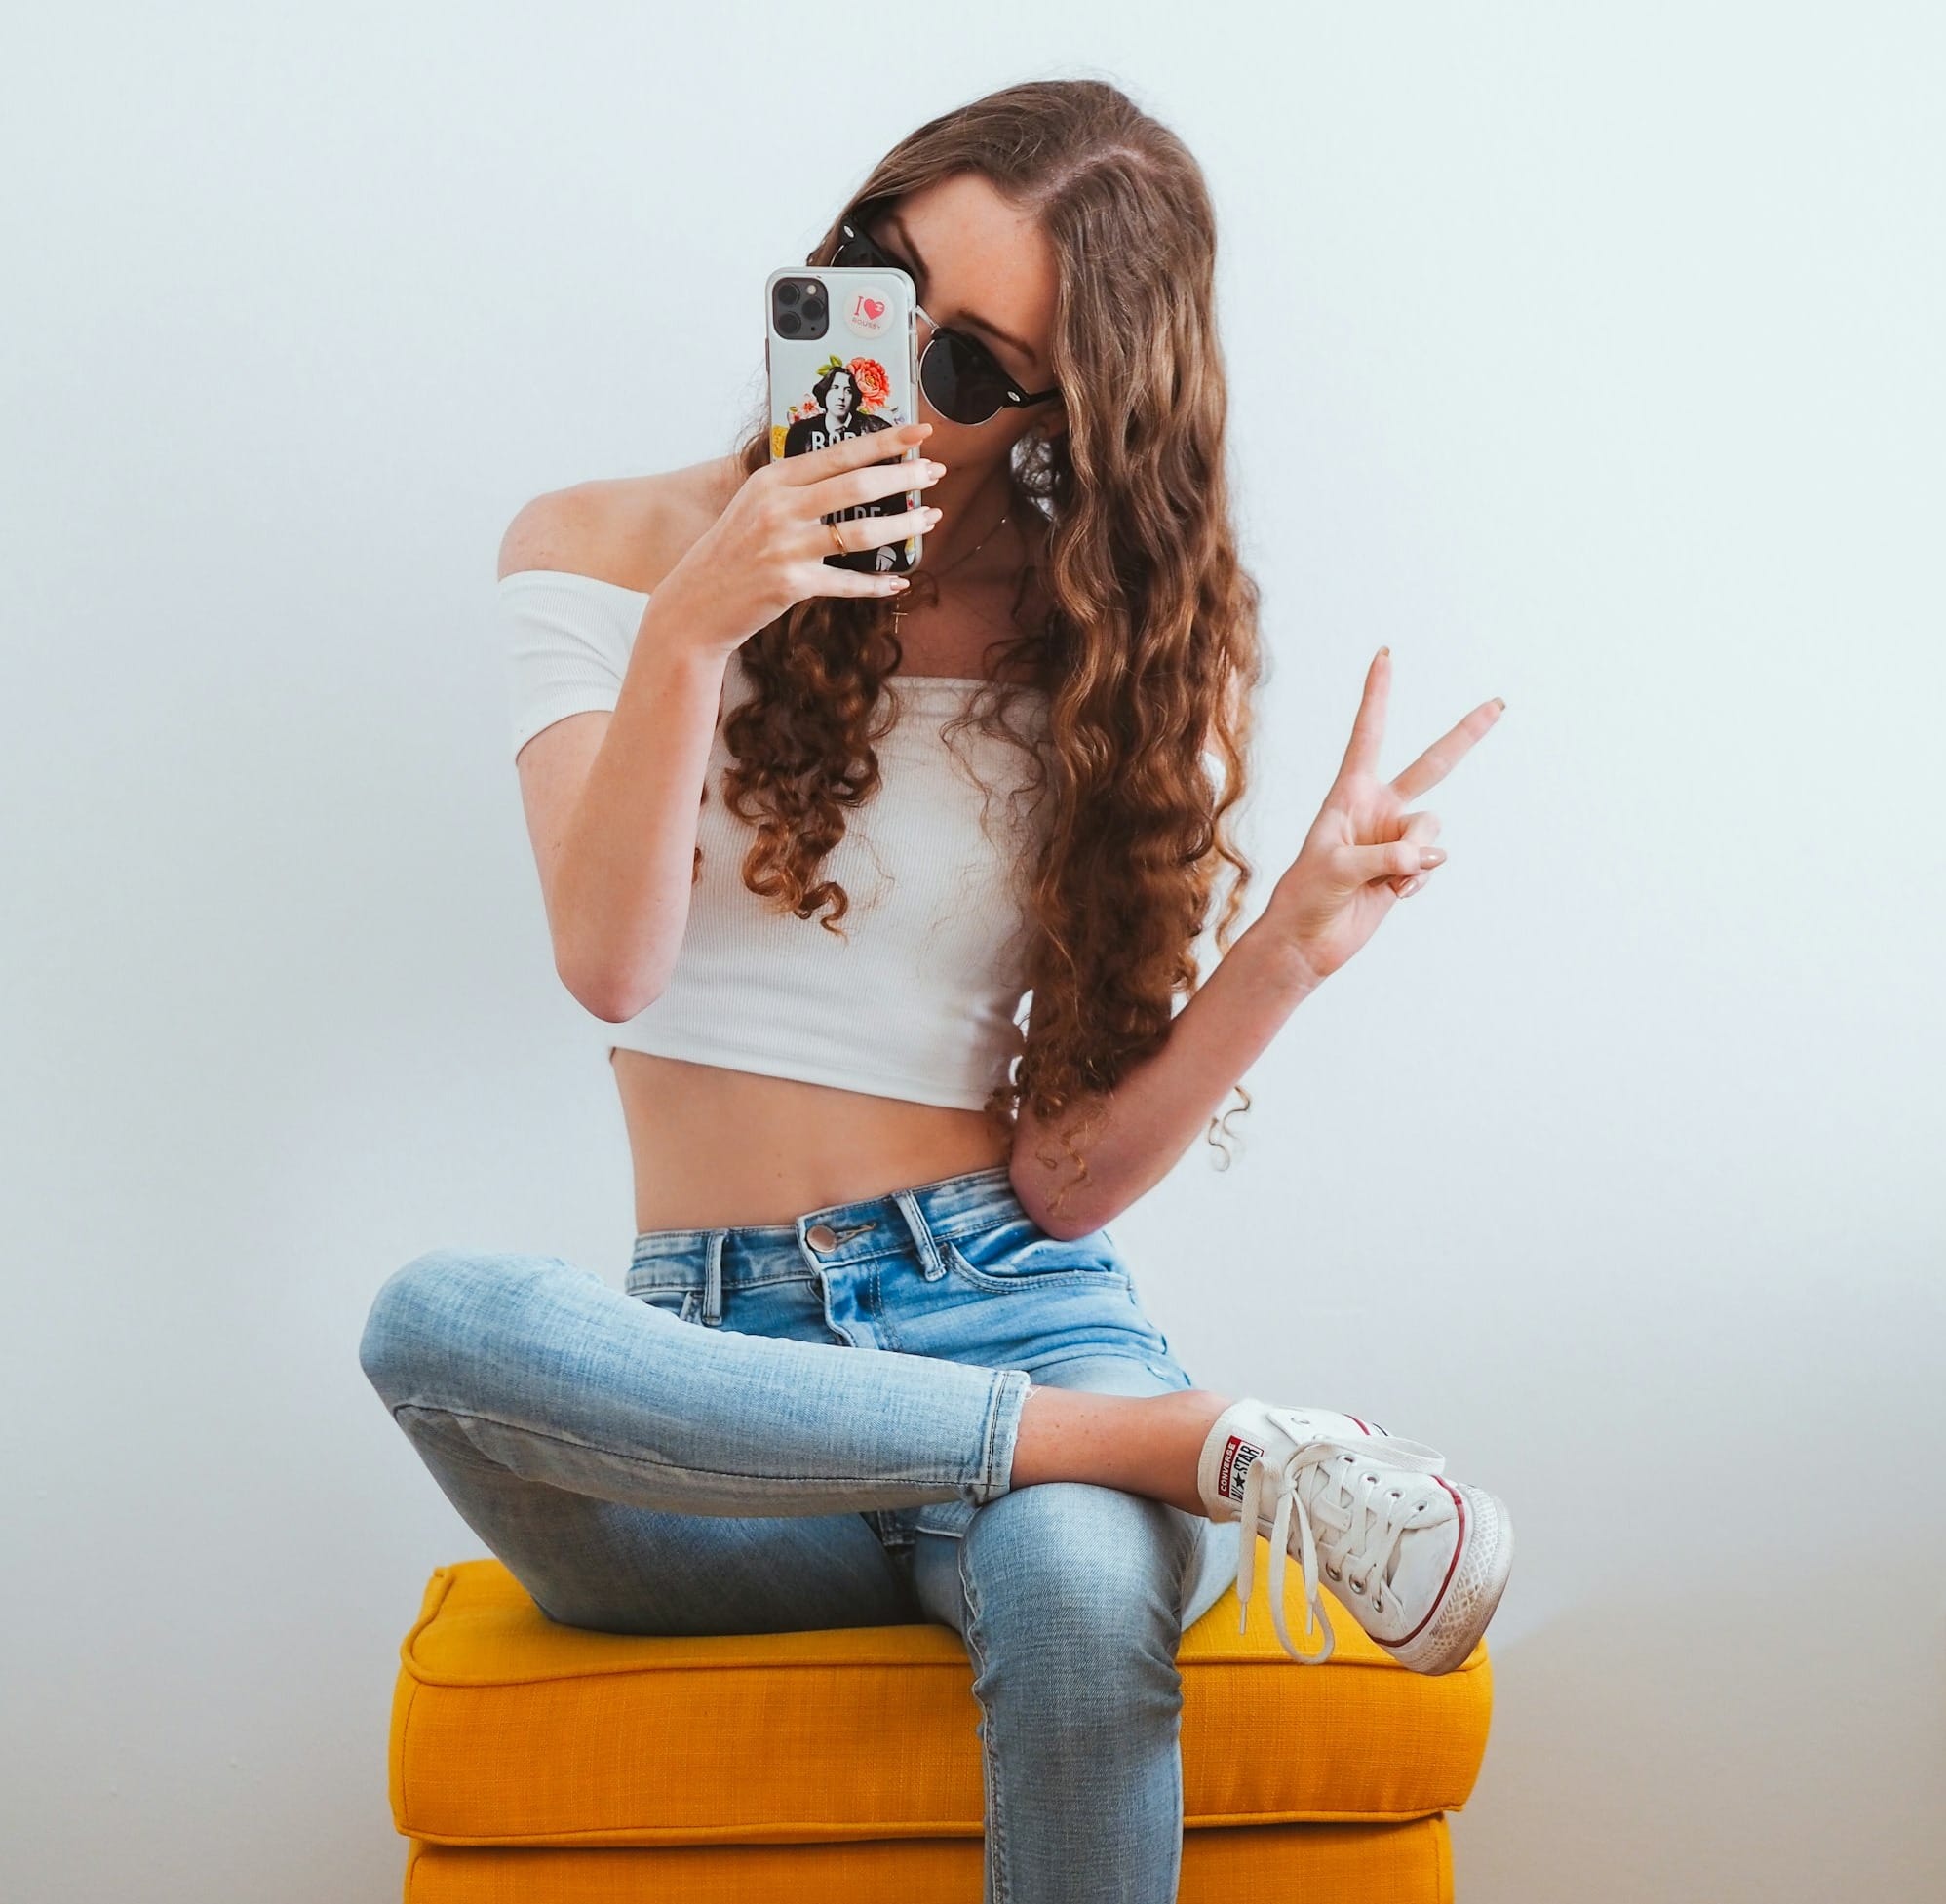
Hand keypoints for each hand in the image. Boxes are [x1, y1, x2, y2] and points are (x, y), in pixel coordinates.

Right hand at [660, 421, 943, 652]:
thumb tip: (851, 474)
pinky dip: (877, 584)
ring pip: (861, 532)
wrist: (694, 604)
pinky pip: (847, 582)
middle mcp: (778, 508)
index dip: (885, 441)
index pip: (839, 452)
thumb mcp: (755, 507)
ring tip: (930, 520)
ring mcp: (785, 546)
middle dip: (904, 477)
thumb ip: (796, 489)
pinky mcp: (791, 584)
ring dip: (903, 527)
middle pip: (857, 484)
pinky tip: (898, 582)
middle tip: (935, 472)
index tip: (920, 433)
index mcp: (772, 480)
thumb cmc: (731, 553)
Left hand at [1258, 649, 1504, 986]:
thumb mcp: (1337, 868)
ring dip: (1418, 856)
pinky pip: (1432, 865)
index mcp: (1350, 793)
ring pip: (1433, 831)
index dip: (1378, 696)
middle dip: (1466, 734)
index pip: (1368, 735)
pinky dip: (1418, 881)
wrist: (1307, 941)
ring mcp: (1395, 839)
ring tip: (1389, 879)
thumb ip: (1383, 856)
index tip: (1385, 656)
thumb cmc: (1306, 896)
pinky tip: (1394, 895)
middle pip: (1433, 765)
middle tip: (1499, 702)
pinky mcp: (1407, 869)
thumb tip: (1426, 857)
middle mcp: (1377, 809)